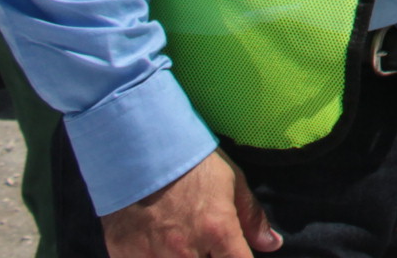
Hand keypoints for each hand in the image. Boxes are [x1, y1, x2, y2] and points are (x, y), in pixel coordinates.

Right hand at [100, 150, 276, 257]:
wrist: (135, 150)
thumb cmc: (189, 163)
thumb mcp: (231, 180)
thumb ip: (251, 217)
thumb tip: (272, 244)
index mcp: (217, 230)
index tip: (234, 253)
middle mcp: (186, 250)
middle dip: (209, 257)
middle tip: (205, 241)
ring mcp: (152, 257)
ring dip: (183, 257)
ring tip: (180, 239)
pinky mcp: (124, 257)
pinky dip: (152, 257)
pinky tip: (155, 244)